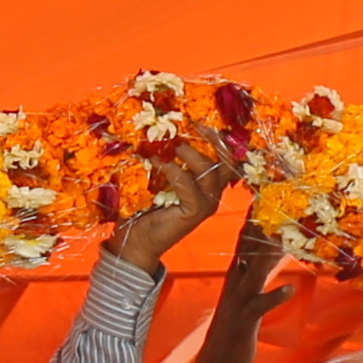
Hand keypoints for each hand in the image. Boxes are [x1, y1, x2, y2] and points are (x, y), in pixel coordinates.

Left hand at [112, 134, 234, 273]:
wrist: (135, 241)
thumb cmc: (145, 208)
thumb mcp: (158, 178)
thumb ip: (167, 158)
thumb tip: (158, 127)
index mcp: (208, 185)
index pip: (224, 158)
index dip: (217, 138)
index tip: (200, 120)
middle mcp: (212, 194)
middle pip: (226, 163)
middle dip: (214, 141)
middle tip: (195, 126)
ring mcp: (205, 205)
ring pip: (210, 173)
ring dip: (192, 155)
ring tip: (175, 146)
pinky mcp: (193, 213)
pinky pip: (190, 187)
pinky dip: (175, 172)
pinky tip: (160, 164)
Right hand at [188, 215, 295, 362]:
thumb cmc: (236, 330)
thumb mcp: (246, 297)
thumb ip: (256, 272)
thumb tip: (271, 251)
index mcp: (235, 277)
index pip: (244, 241)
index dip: (254, 218)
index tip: (265, 194)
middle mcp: (234, 285)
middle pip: (247, 250)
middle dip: (260, 227)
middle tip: (274, 203)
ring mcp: (238, 303)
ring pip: (253, 273)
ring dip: (268, 256)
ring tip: (284, 238)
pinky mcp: (244, 322)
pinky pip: (260, 306)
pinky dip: (274, 296)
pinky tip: (289, 287)